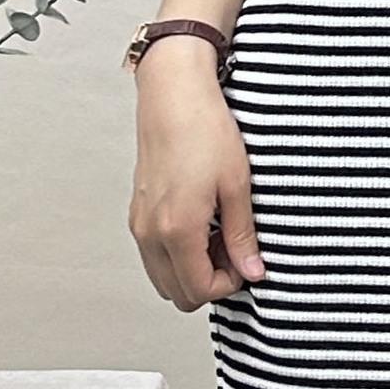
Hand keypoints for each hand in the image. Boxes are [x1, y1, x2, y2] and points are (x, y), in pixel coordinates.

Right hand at [128, 41, 264, 310]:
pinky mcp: (137, 212)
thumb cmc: (205, 131)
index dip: (229, 284)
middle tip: (235, 250)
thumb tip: (252, 271)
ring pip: (164, 277)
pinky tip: (202, 224)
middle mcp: (151, 233)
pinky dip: (178, 253)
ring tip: (220, 235)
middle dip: (210, 282)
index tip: (247, 261)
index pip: (200, 290)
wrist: (173, 95)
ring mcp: (140, 224)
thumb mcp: (237, 186)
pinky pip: (155, 254)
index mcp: (177, 230)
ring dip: (193, 269)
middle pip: (178, 293)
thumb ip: (242, 236)